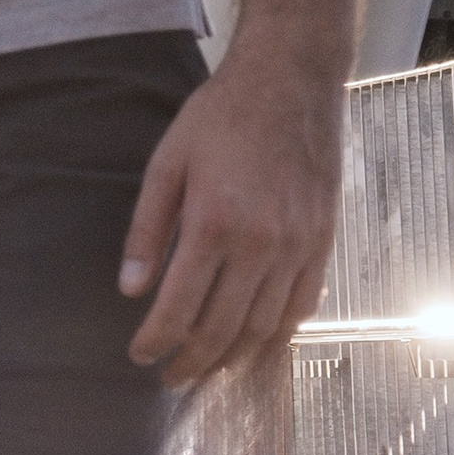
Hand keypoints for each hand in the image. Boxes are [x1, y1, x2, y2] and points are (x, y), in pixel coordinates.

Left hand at [119, 41, 344, 387]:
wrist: (292, 79)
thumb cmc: (223, 115)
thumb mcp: (167, 163)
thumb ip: (147, 231)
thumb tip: (130, 290)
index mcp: (214, 223)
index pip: (180, 309)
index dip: (156, 342)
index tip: (140, 355)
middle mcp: (262, 243)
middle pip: (223, 329)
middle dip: (192, 361)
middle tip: (169, 375)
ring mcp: (299, 245)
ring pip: (265, 327)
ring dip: (233, 355)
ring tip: (208, 365)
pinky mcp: (324, 241)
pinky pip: (303, 305)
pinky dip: (278, 333)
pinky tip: (255, 340)